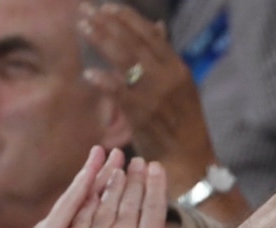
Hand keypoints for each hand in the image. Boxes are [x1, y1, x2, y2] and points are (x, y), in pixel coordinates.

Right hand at [0, 146, 110, 227]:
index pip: (80, 218)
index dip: (96, 199)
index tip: (113, 182)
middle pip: (83, 201)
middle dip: (101, 179)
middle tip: (119, 156)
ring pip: (78, 197)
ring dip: (95, 175)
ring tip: (112, 153)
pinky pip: (69, 207)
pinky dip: (82, 188)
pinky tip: (95, 172)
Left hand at [78, 3, 216, 191]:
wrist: (192, 164)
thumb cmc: (183, 128)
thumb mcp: (182, 87)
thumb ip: (166, 57)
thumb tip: (157, 27)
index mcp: (179, 69)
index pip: (151, 35)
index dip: (128, 19)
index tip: (107, 7)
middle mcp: (170, 78)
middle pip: (135, 42)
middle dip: (108, 23)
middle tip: (86, 10)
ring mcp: (157, 97)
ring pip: (126, 60)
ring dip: (102, 40)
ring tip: (82, 26)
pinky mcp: (144, 117)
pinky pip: (120, 94)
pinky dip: (104, 82)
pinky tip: (88, 73)